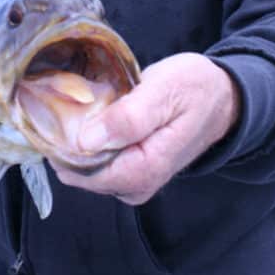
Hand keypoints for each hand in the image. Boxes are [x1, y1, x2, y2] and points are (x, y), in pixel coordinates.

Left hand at [50, 52, 240, 204]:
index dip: (61, 142)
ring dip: (74, 138)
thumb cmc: (194, 88)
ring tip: (83, 104)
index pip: (82, 170)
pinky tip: (93, 116)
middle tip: (69, 99)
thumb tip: (86, 141)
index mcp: (144, 168)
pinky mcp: (130, 172)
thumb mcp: (163, 90)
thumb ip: (128, 117)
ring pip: (82, 167)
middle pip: (78, 171)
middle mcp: (136, 185)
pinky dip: (87, 139)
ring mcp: (132, 182)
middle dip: (65, 139)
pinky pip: (94, 161)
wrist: (222, 98)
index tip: (52, 109)